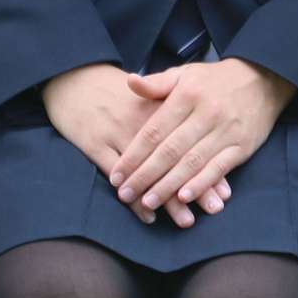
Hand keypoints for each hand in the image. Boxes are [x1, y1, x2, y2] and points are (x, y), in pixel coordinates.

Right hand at [42, 63, 217, 227]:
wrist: (73, 77)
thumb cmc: (115, 90)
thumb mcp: (148, 91)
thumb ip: (175, 111)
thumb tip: (205, 135)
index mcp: (155, 106)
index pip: (187, 141)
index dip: (206, 165)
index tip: (224, 190)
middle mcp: (139, 121)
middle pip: (172, 157)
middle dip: (194, 185)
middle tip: (214, 209)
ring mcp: (116, 132)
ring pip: (148, 171)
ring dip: (168, 197)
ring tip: (187, 220)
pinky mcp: (95, 143)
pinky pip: (118, 175)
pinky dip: (133, 198)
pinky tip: (147, 214)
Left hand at [112, 59, 294, 218]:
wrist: (262, 79)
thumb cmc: (214, 80)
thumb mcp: (184, 74)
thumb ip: (157, 83)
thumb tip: (130, 82)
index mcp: (186, 95)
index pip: (155, 129)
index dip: (134, 153)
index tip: (117, 174)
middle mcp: (205, 113)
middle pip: (170, 150)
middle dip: (145, 175)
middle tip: (125, 194)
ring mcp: (225, 131)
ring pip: (192, 162)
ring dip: (169, 185)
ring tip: (148, 202)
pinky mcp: (242, 147)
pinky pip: (219, 168)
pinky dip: (202, 183)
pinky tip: (185, 197)